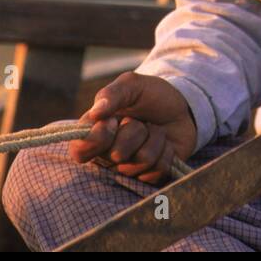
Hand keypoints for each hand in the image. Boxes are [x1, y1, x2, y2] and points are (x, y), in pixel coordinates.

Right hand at [69, 72, 196, 183]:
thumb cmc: (150, 95)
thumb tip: (94, 113)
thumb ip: (111, 94)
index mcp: (96, 133)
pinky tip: (165, 142)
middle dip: (135, 131)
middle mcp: (109, 155)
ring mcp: (130, 167)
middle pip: (116, 155)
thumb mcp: (131, 85)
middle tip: (140, 120)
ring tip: (153, 128)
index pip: (79, 151)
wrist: (181, 106)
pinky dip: (167, 151)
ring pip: (141, 161)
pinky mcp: (151, 175)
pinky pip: (158, 170)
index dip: (97, 139)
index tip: (112, 121)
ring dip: (154, 139)